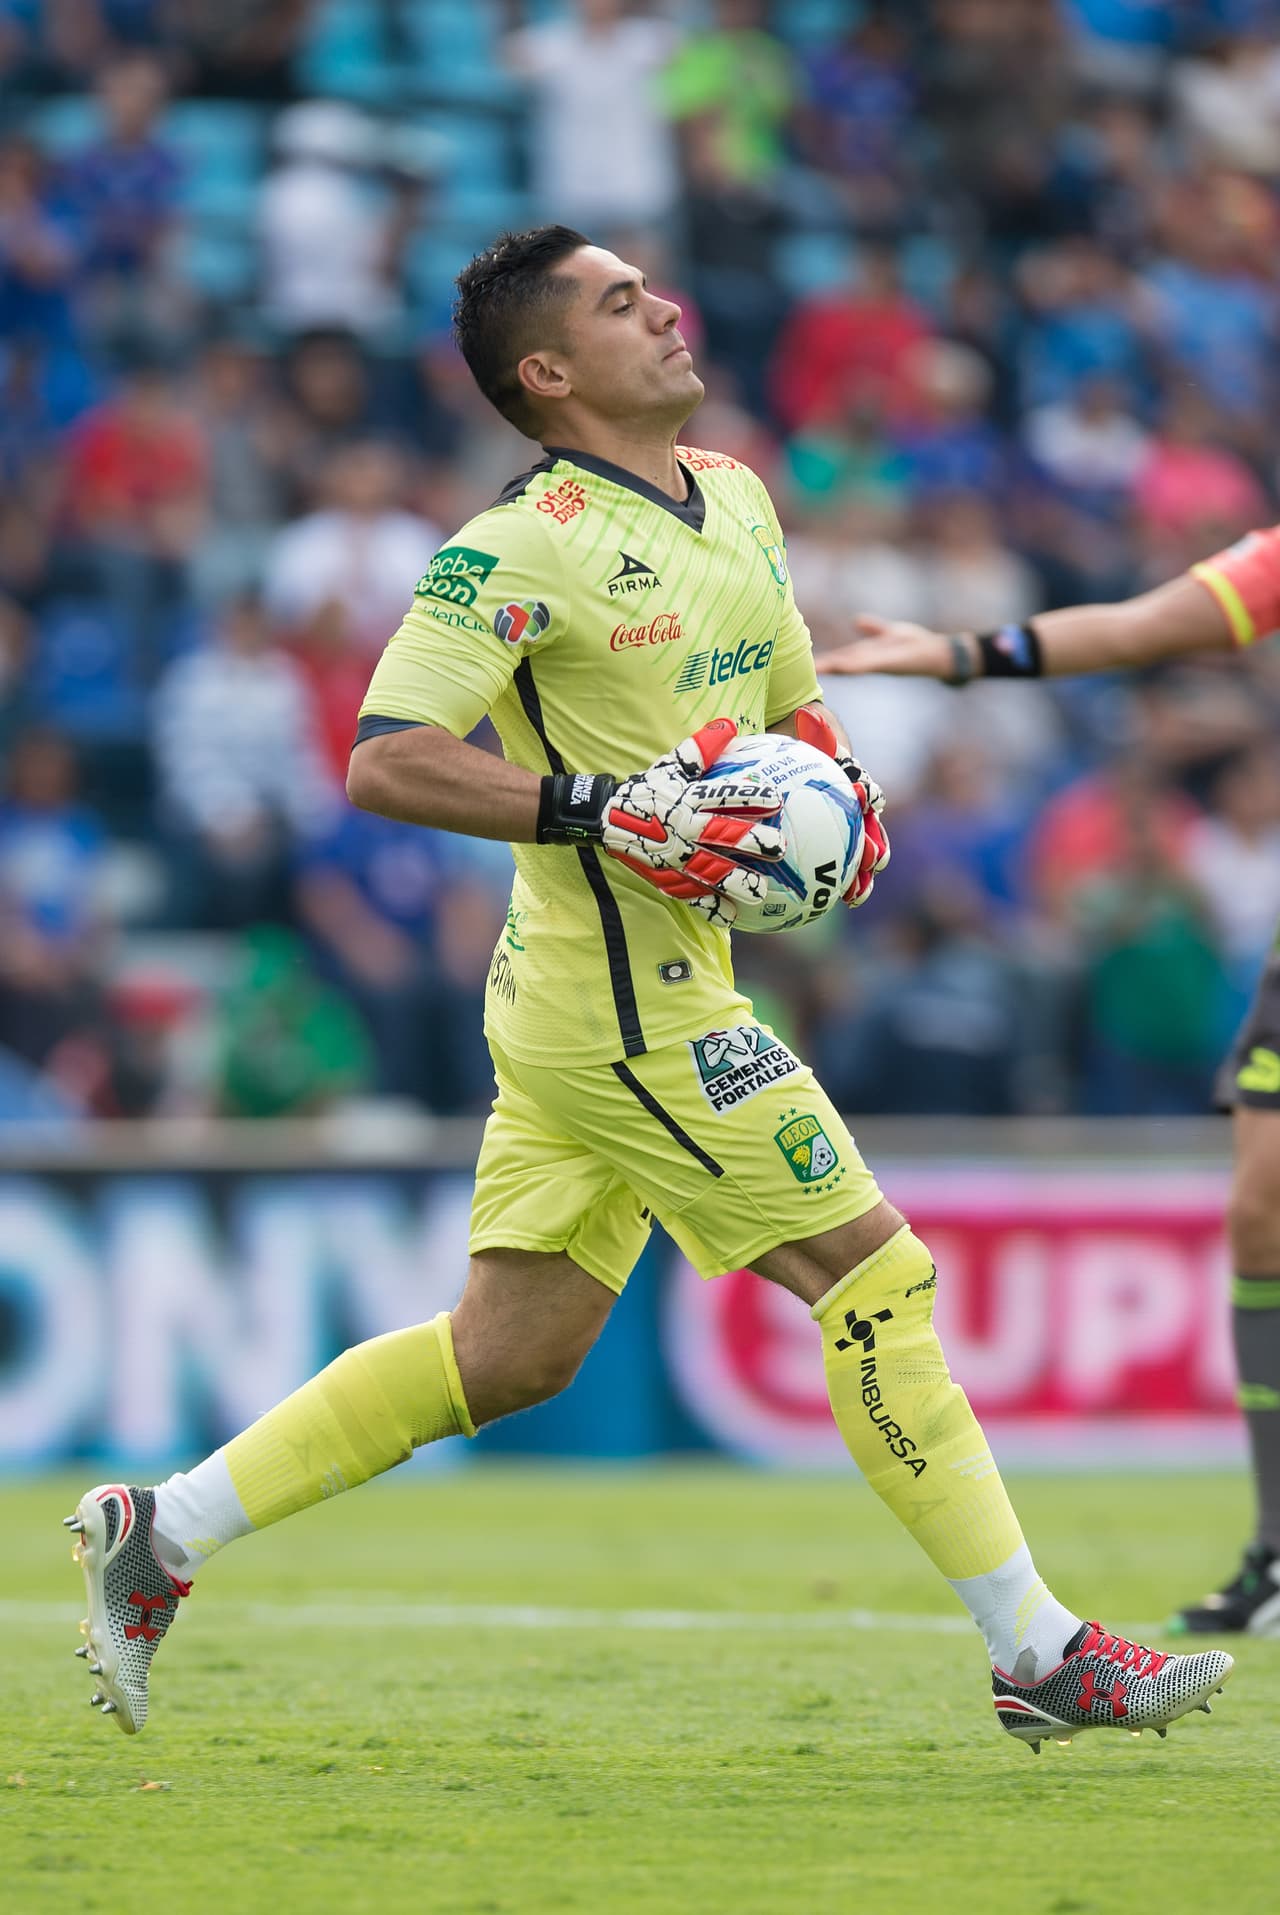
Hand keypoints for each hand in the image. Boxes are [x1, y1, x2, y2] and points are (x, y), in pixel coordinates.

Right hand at [601, 717, 784, 913]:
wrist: (605, 818)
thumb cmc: (647, 790)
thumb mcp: (670, 766)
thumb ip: (700, 748)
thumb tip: (728, 724)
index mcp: (688, 799)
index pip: (722, 797)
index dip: (749, 798)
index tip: (776, 800)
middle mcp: (684, 828)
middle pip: (721, 835)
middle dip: (750, 842)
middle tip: (778, 848)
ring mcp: (675, 856)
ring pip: (710, 870)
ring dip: (736, 880)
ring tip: (760, 890)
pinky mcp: (666, 876)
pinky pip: (691, 895)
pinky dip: (710, 907)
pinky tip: (731, 915)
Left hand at [793, 704, 889, 906]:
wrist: (798, 751)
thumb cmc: (803, 741)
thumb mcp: (809, 734)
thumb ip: (814, 729)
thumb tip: (809, 714)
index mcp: (854, 783)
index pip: (866, 791)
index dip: (868, 797)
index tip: (866, 800)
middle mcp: (856, 809)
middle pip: (870, 830)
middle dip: (874, 847)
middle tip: (872, 859)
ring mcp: (847, 829)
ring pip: (858, 857)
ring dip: (860, 876)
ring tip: (854, 895)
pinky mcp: (833, 847)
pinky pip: (836, 870)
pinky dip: (836, 886)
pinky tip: (828, 904)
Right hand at [815, 614, 965, 679]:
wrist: (939, 653)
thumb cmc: (917, 644)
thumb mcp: (891, 632)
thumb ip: (873, 628)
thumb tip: (856, 620)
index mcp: (868, 653)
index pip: (840, 655)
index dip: (823, 658)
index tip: (801, 659)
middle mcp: (870, 660)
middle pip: (840, 663)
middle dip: (821, 666)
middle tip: (795, 672)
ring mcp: (878, 663)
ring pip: (850, 665)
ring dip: (832, 668)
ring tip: (812, 669)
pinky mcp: (890, 662)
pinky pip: (868, 664)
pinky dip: (854, 665)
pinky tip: (841, 666)